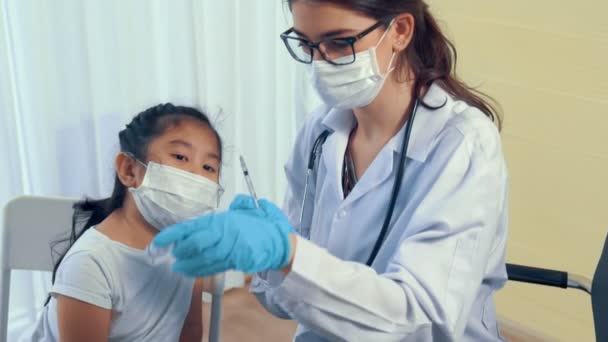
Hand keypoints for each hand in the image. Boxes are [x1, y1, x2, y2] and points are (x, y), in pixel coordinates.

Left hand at [153, 195, 293, 276]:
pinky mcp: (237, 261)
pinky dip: (201, 271)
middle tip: (173, 254)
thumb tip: (225, 206)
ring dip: (189, 264)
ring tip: (178, 267)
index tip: (159, 241)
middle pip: (197, 244)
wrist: (281, 241)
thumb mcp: (248, 208)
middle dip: (182, 250)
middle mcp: (226, 233)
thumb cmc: (263, 225)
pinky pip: (215, 267)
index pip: (193, 226)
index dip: (174, 234)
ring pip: (205, 258)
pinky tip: (192, 272)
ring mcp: (232, 249)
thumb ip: (234, 206)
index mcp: (224, 219)